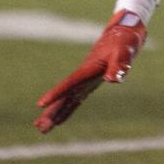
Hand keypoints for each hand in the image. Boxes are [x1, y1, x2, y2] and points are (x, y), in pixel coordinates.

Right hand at [33, 9, 147, 133]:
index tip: (41, 103)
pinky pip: (75, 100)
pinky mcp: (89, 84)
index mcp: (88, 68)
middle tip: (39, 126)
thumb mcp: (124, 52)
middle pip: (64, 96)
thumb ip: (119, 65)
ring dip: (55, 114)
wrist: (123, 34)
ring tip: (42, 129)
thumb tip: (113, 79)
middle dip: (52, 111)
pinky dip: (66, 110)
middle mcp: (83, 77)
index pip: (70, 83)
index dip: (57, 93)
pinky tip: (58, 121)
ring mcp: (84, 81)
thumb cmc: (124, 43)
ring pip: (66, 100)